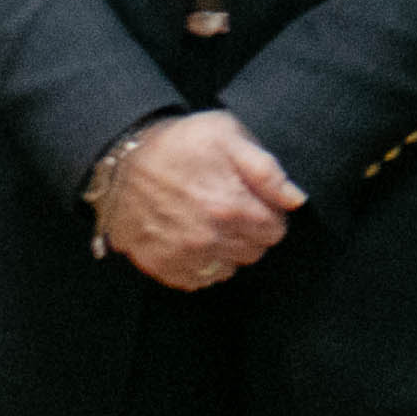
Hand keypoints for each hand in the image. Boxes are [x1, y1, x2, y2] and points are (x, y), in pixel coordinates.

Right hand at [100, 111, 304, 293]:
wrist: (121, 162)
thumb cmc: (178, 143)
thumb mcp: (227, 135)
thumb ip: (266, 170)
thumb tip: (295, 200)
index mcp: (231, 206)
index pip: (276, 230)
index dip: (271, 214)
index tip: (256, 201)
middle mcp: (211, 238)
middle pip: (255, 252)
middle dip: (252, 232)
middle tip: (233, 208)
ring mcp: (186, 257)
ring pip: (231, 268)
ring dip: (228, 249)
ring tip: (212, 222)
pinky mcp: (165, 268)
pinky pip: (201, 280)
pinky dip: (203, 264)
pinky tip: (193, 238)